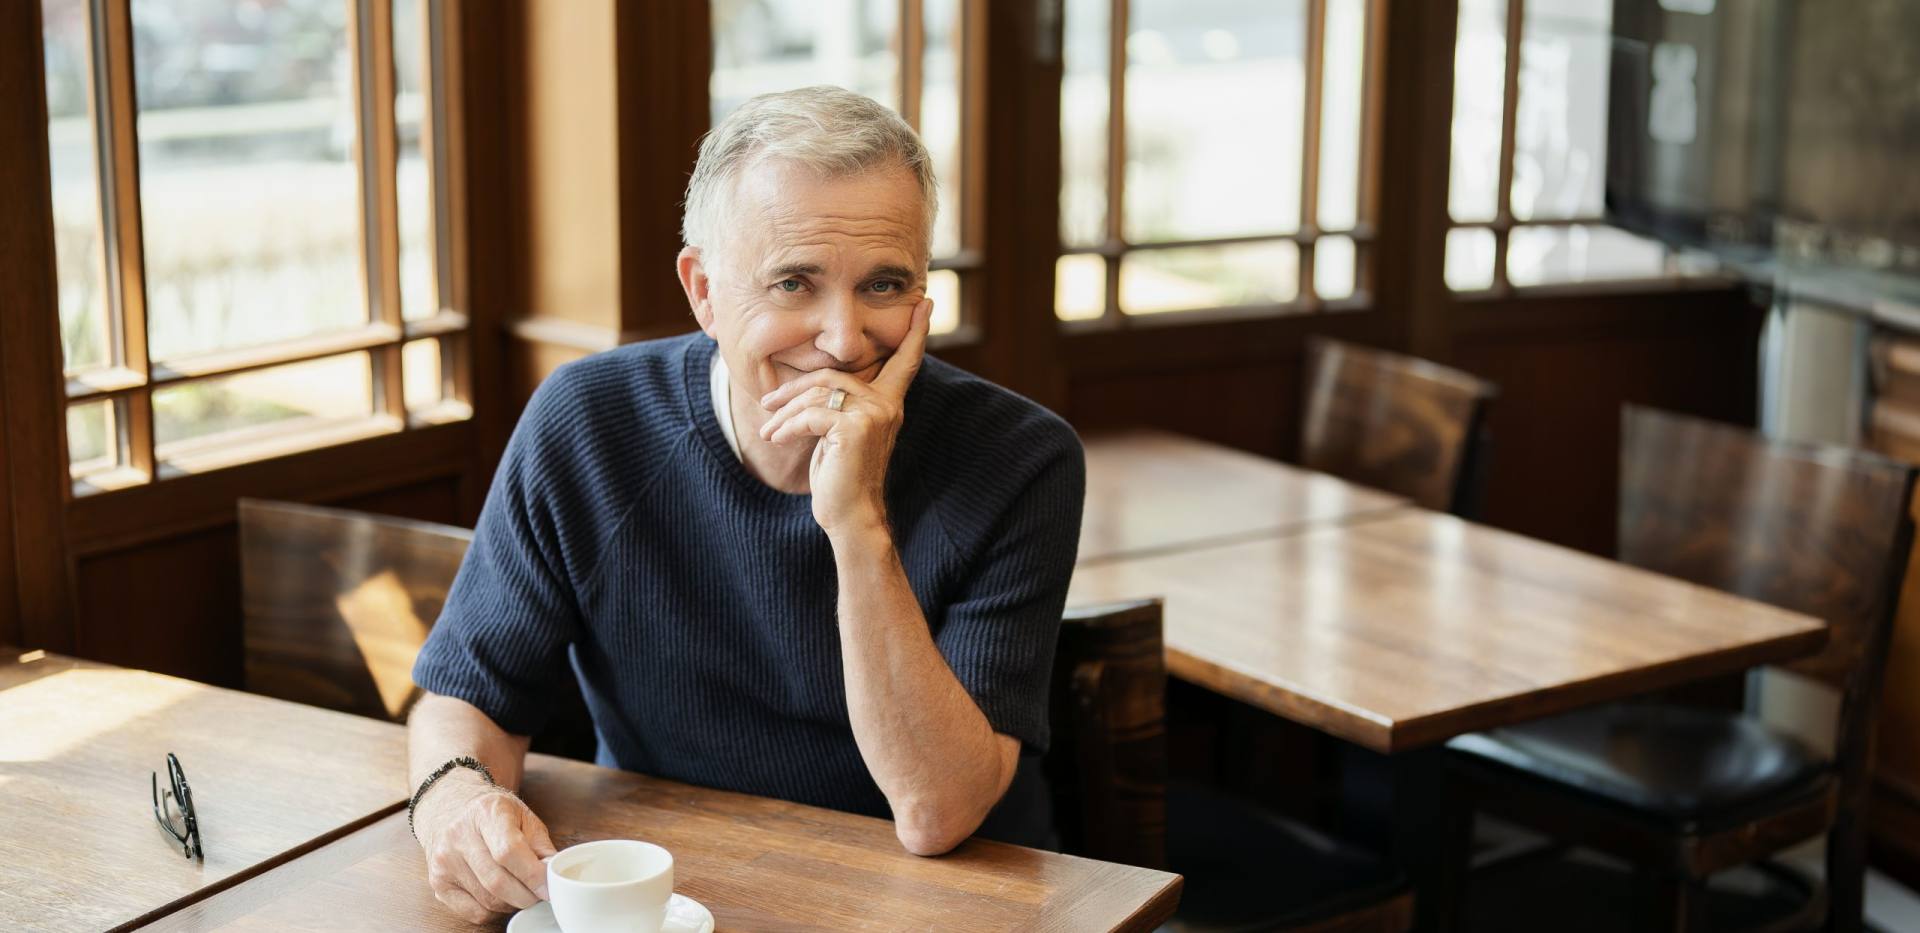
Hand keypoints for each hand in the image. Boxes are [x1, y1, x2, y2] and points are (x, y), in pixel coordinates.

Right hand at [414, 770, 557, 923]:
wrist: (452, 808)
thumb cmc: (493, 814)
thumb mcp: (523, 817)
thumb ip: (542, 847)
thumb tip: (556, 876)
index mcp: (486, 813)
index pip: (508, 851)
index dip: (533, 875)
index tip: (549, 888)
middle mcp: (459, 836)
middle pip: (497, 881)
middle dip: (527, 895)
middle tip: (540, 893)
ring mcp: (444, 861)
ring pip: (488, 900)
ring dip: (512, 903)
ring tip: (522, 890)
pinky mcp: (438, 883)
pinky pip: (474, 911)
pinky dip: (494, 911)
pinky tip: (501, 896)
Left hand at [757, 298, 932, 536]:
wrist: (851, 515)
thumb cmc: (842, 478)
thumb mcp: (840, 435)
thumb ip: (837, 407)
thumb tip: (807, 390)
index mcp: (889, 403)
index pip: (905, 362)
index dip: (915, 333)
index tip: (926, 302)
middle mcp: (887, 405)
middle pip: (832, 375)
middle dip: (794, 389)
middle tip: (767, 402)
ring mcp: (874, 415)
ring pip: (817, 395)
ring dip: (785, 413)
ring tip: (769, 430)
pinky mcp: (855, 428)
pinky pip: (811, 415)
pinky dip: (787, 427)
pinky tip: (776, 439)